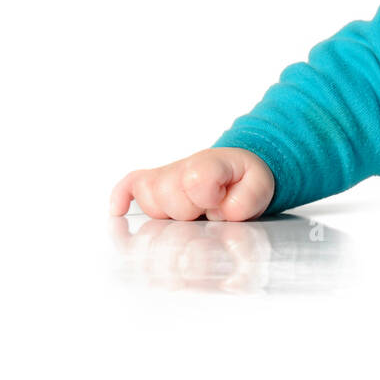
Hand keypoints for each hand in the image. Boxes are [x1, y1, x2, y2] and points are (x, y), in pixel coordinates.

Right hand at [109, 147, 274, 221]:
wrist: (237, 170)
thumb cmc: (244, 181)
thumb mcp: (260, 188)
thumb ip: (247, 200)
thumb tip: (223, 213)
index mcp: (209, 165)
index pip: (195, 182)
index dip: (209, 200)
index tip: (220, 203)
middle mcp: (181, 168)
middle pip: (166, 197)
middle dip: (188, 213)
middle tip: (205, 212)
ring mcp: (164, 177)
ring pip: (148, 200)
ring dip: (167, 214)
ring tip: (189, 214)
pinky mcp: (151, 185)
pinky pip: (128, 186)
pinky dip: (121, 197)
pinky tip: (119, 211)